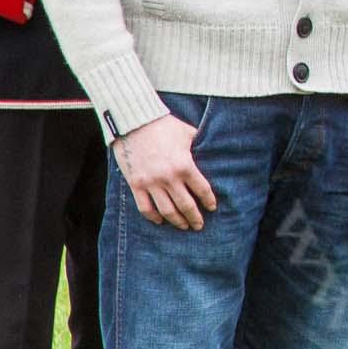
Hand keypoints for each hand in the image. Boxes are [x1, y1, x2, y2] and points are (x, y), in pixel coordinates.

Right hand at [113, 114, 215, 230]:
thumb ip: (199, 146)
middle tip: (199, 225)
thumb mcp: (188, 133)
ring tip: (183, 226)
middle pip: (186, 205)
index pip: (202, 190)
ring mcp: (151, 183)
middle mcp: (169, 177)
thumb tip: (212, 151)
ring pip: (167, 211)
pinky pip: (145, 207)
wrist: (134, 122)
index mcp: (185, 165)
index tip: (212, 208)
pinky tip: (160, 220)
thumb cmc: (164, 126)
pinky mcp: (135, 184)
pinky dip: (153, 217)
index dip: (209, 201)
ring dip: (177, 221)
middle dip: (195, 218)